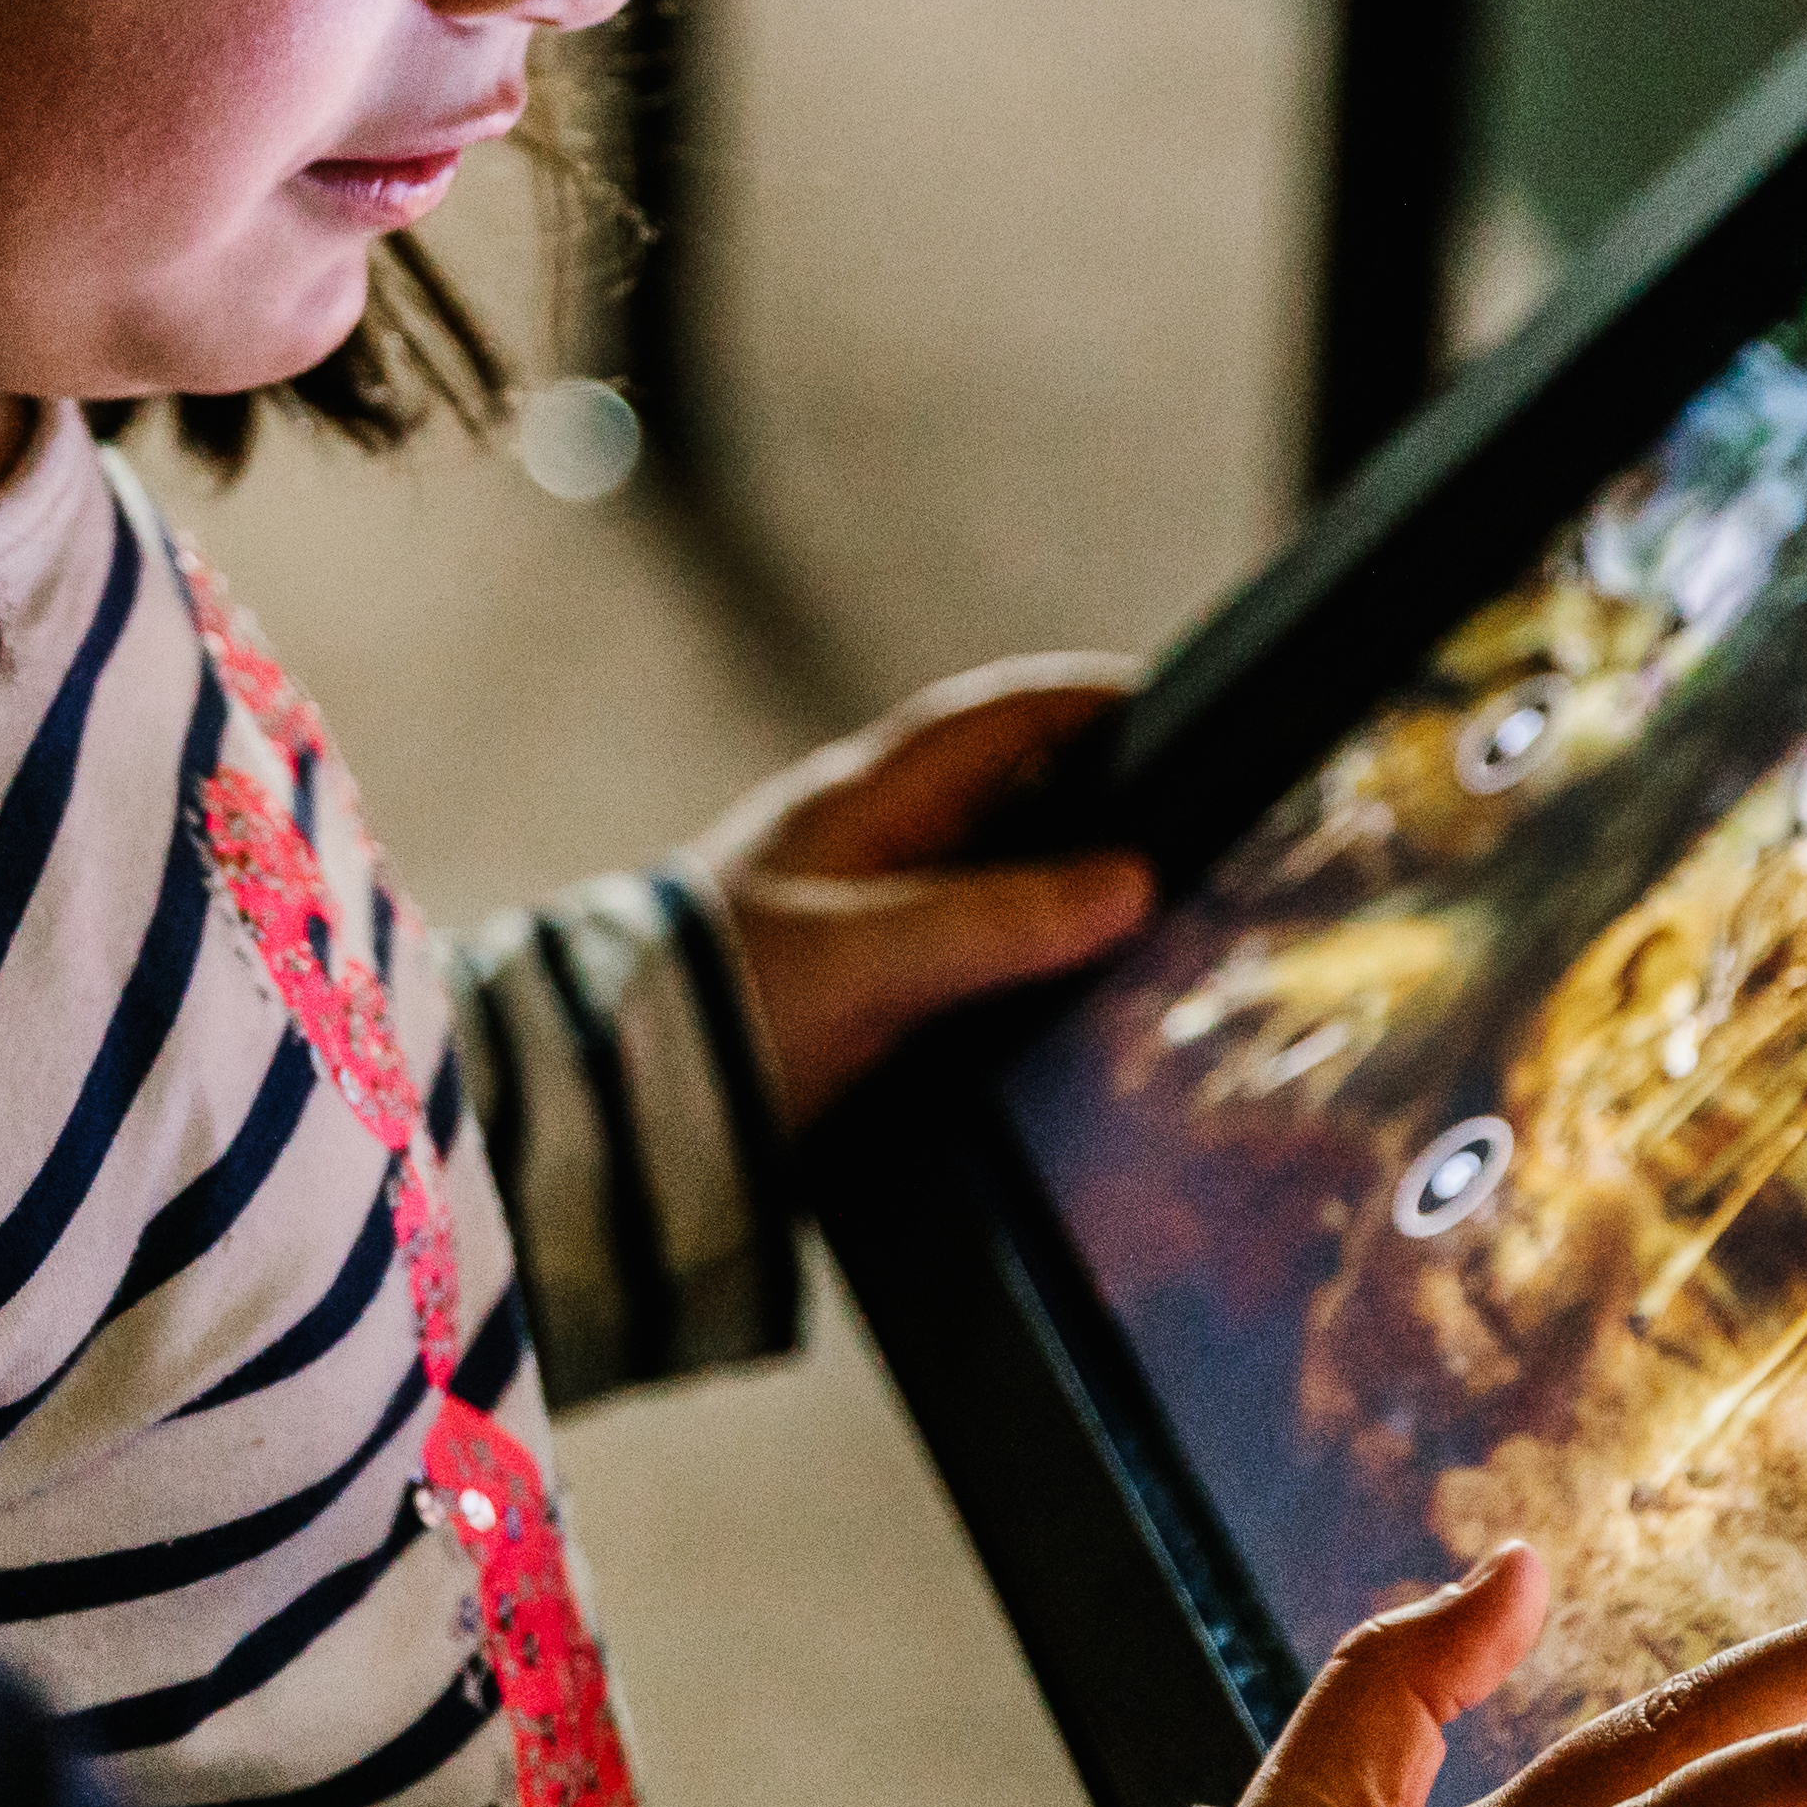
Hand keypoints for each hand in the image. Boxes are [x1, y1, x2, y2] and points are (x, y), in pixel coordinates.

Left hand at [691, 654, 1150, 1130]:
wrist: (610, 1102)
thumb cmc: (722, 1006)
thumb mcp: (870, 958)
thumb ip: (995, 921)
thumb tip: (1128, 883)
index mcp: (866, 798)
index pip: (1004, 715)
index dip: (1094, 703)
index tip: (1181, 714)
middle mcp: (867, 840)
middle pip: (1011, 792)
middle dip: (1100, 802)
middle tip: (1196, 834)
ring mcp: (860, 910)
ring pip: (990, 873)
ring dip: (1063, 889)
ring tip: (1160, 925)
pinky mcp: (855, 984)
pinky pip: (965, 946)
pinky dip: (1023, 957)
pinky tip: (1065, 1001)